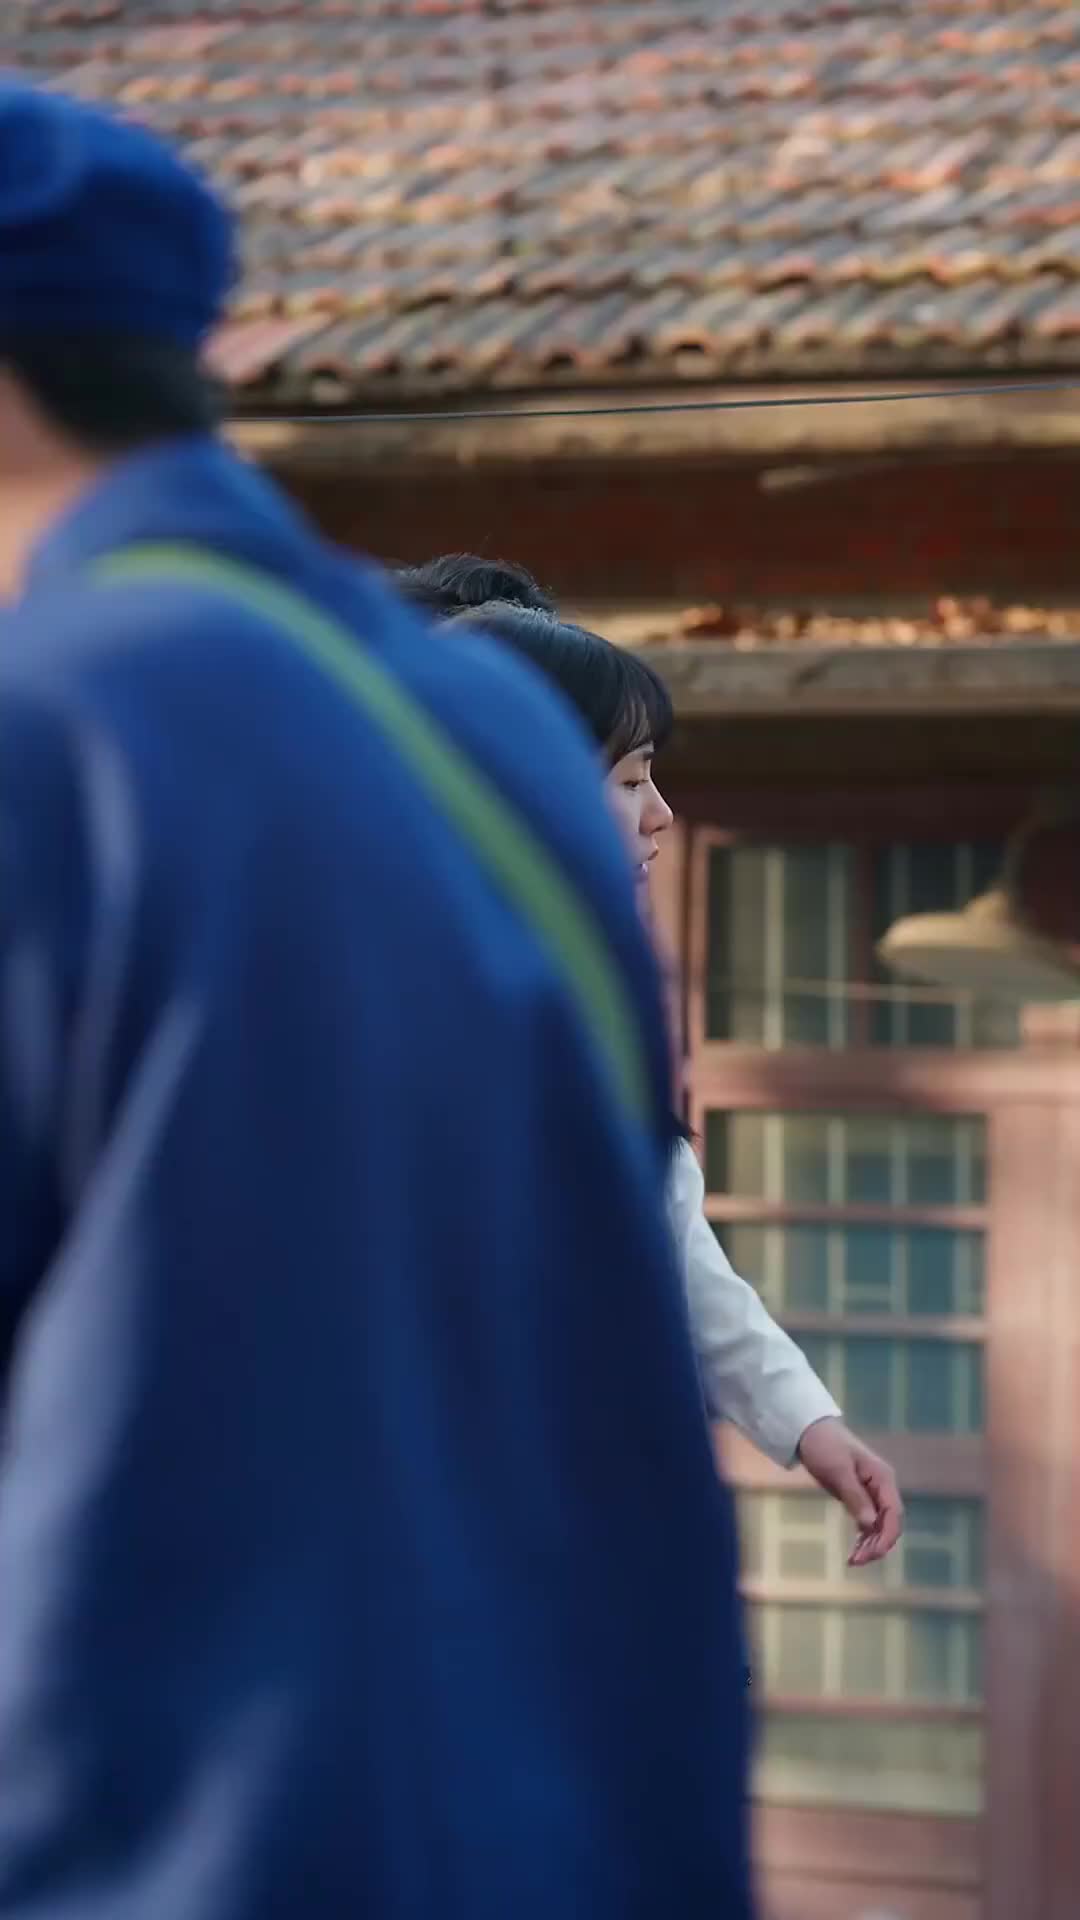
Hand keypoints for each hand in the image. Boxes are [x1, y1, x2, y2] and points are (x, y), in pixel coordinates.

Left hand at [796, 1418, 903, 1565]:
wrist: (810, 1431)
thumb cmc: (825, 1446)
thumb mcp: (838, 1471)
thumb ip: (855, 1496)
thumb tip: (870, 1524)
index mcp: (883, 1478)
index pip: (894, 1514)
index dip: (886, 1537)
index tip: (870, 1554)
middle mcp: (882, 1487)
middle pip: (889, 1523)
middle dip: (877, 1545)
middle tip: (855, 1561)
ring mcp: (873, 1492)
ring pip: (880, 1526)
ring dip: (870, 1544)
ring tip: (852, 1561)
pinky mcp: (861, 1496)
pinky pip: (869, 1522)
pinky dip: (864, 1537)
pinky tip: (853, 1551)